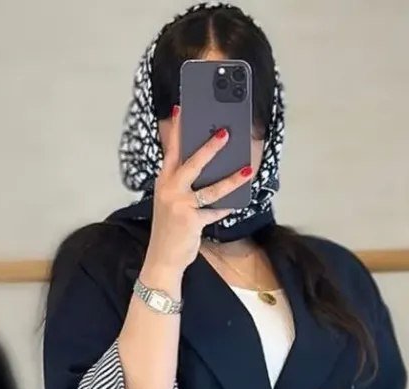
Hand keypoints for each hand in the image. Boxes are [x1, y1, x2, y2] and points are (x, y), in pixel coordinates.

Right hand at [144, 106, 254, 278]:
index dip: (176, 130)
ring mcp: (180, 205)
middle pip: (191, 163)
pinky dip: (227, 207)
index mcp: (164, 180)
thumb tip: (206, 165)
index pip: (171, 150)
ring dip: (231, 179)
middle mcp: (170, 189)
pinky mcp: (191, 221)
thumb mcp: (169, 199)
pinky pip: (214, 211)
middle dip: (209, 148)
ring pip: (209, 188)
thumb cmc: (169, 227)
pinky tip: (239, 200)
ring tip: (247, 169)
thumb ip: (180, 180)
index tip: (181, 110)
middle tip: (225, 134)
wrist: (162, 258)